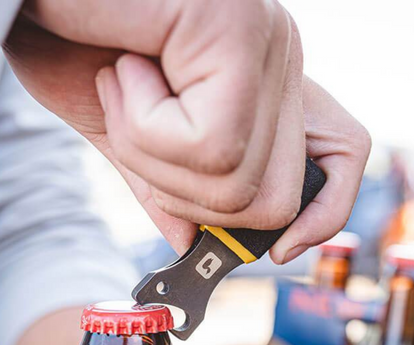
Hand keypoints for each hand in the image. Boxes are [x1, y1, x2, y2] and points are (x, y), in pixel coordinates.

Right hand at [4, 0, 369, 261]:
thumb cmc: (68, 43)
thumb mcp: (123, 129)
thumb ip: (166, 184)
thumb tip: (193, 242)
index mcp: (261, 80)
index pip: (344, 155)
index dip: (322, 213)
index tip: (284, 249)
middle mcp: (276, 58)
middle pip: (275, 202)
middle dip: (189, 197)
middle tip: (140, 131)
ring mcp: (263, 42)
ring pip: (237, 184)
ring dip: (154, 154)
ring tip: (123, 87)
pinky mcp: (235, 27)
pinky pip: (210, 145)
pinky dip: (145, 126)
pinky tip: (125, 68)